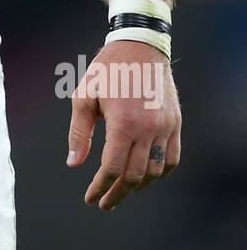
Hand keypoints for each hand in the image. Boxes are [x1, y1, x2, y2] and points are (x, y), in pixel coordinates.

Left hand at [66, 40, 180, 210]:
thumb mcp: (84, 96)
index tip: (90, 198)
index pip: (113, 169)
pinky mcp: (175, 123)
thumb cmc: (107, 70)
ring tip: (121, 190)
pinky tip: (146, 176)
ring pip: (155, 171)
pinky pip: (173, 158)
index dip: (100, 187)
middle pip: (135, 176)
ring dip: (138, 186)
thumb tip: (73, 163)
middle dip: (117, 194)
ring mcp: (166, 126)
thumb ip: (78, 132)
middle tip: (104, 203)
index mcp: (123, 124)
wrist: (140, 46)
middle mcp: (148, 129)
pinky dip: (160, 172)